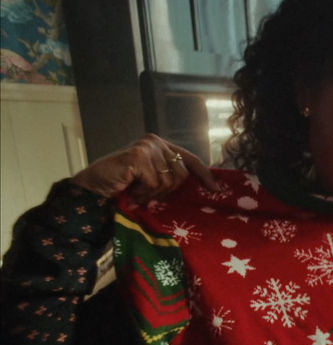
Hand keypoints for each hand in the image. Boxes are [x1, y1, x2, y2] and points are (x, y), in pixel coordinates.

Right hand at [71, 134, 218, 201]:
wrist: (94, 187)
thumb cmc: (122, 185)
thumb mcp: (152, 179)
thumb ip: (170, 176)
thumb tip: (201, 187)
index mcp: (161, 145)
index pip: (190, 159)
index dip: (205, 175)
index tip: (216, 189)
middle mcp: (156, 141)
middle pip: (181, 175)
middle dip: (165, 190)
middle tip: (145, 193)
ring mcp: (147, 147)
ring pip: (168, 182)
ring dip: (151, 193)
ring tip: (135, 190)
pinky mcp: (138, 156)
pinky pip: (154, 183)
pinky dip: (142, 193)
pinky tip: (129, 189)